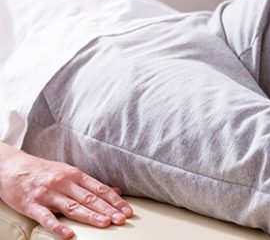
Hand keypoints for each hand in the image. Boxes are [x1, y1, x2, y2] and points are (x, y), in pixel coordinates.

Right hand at [0, 145, 133, 238]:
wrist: (11, 167)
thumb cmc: (43, 172)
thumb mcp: (68, 172)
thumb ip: (90, 184)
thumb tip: (115, 191)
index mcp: (74, 175)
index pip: (99, 189)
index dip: (114, 200)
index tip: (127, 210)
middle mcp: (63, 183)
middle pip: (89, 198)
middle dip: (107, 209)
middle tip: (122, 219)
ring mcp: (47, 194)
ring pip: (72, 207)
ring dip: (90, 216)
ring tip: (105, 223)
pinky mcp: (31, 205)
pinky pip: (46, 217)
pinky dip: (58, 227)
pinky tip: (69, 234)